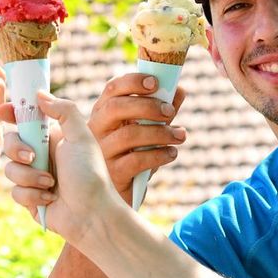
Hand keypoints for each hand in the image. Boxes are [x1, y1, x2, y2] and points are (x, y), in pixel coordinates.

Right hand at [3, 91, 127, 243]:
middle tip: (32, 156)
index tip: (1, 111)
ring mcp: (34, 177)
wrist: (93, 215)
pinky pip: (15, 192)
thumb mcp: (81, 137)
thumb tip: (40, 94)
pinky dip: (32, 195)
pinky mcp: (29, 198)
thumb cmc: (91, 175)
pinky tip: (50, 200)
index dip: (11, 113)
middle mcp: (41, 155)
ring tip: (51, 184)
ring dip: (30, 177)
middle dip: (17, 149)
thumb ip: (64, 111)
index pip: (26, 120)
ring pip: (10, 169)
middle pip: (10, 143)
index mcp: (52, 138)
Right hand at [87, 73, 185, 200]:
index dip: (133, 81)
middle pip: (116, 108)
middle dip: (147, 106)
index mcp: (103, 113)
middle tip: (170, 111)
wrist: (121, 195)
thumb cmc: (133, 155)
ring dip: (160, 132)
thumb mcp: (147, 130)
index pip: (112, 89)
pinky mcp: (112, 174)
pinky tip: (172, 154)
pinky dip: (159, 155)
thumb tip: (180, 90)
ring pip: (129, 135)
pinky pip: (136, 161)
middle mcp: (96, 130)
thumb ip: (161, 111)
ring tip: (180, 135)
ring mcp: (101, 153)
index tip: (155, 82)